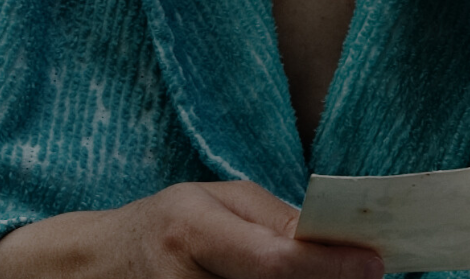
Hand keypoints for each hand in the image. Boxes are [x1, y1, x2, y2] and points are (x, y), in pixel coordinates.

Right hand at [0, 181, 383, 278]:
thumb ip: (273, 218)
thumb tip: (335, 237)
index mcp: (190, 229)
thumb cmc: (164, 224)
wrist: (94, 267)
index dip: (330, 267)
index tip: (375, 263)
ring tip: (320, 278)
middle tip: (357, 274)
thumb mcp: (213, 199)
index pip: (274, 260)